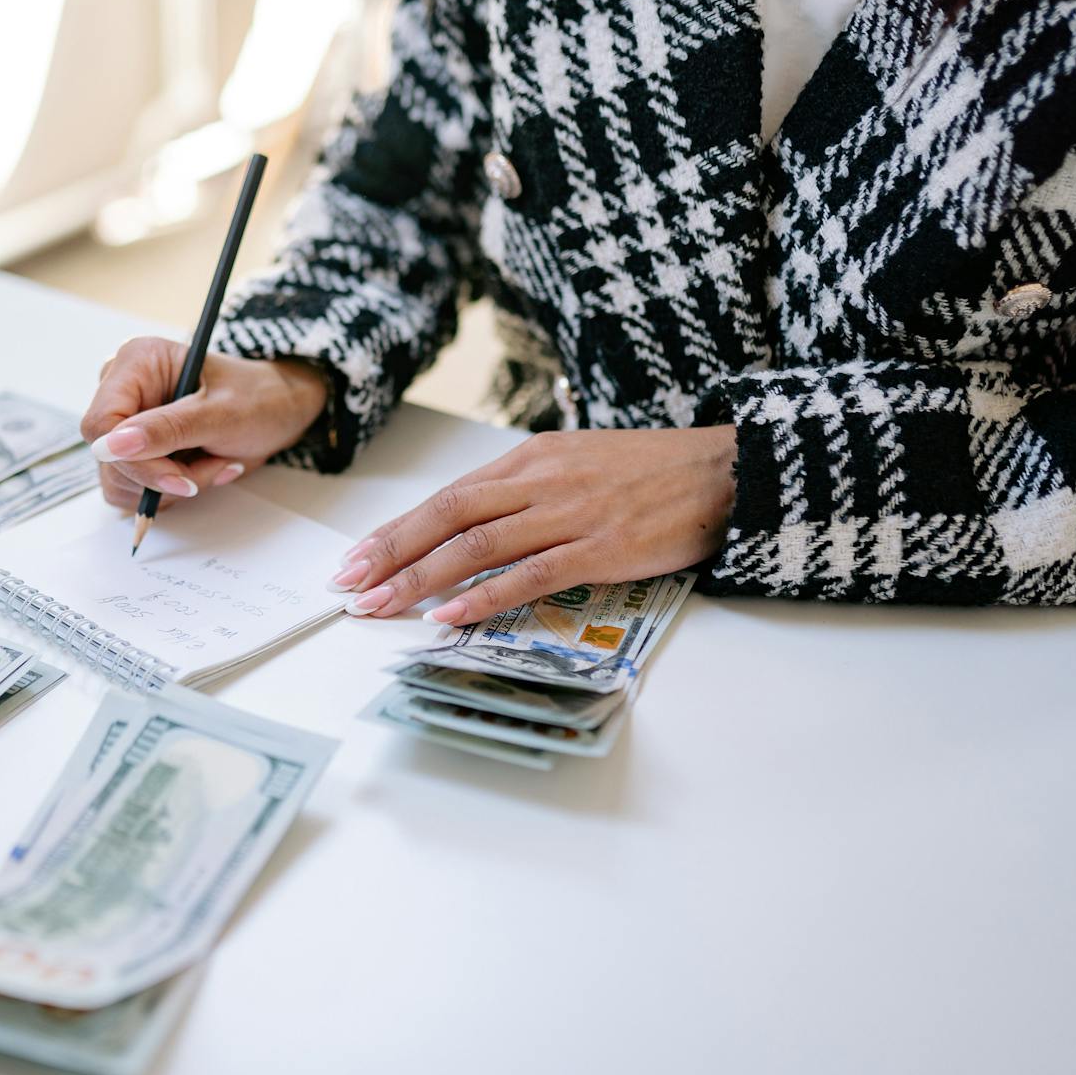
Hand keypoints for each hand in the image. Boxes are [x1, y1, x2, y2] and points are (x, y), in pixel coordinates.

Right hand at [82, 338, 327, 510]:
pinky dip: (168, 492)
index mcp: (137, 362)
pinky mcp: (134, 450)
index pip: (101, 424)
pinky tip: (200, 469)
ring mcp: (126, 422)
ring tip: (213, 463)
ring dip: (170, 486)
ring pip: (119, 479)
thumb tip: (114, 445)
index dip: (132, 459)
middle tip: (212, 466)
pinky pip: (131, 489)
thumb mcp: (220, 414)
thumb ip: (167, 429)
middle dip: (163, 474)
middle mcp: (122, 389)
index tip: (179, 477)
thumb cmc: (259, 398)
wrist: (278, 410)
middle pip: (108, 457)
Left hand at [332, 426, 735, 622]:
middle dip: (391, 551)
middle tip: (349, 585)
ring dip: (421, 578)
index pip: (448, 496)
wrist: (726, 469)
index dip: (398, 528)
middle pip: (448, 516)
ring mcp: (570, 513)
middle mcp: (541, 480)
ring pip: (476, 545)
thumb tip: (475, 523)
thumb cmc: (653, 472)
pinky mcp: (600, 547)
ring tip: (381, 605)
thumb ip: (528, 490)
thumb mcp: (578, 463)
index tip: (358, 556)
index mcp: (531, 458)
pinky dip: (484, 597)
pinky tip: (448, 616)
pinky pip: (530, 575)